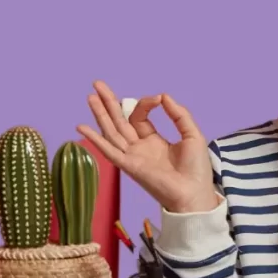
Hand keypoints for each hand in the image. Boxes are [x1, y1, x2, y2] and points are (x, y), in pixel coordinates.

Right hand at [76, 81, 217, 213]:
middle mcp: (139, 147)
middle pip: (119, 121)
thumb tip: (163, 96)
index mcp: (154, 140)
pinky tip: (81, 127)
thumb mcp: (192, 134)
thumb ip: (179, 115)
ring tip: (90, 96)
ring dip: (100, 114)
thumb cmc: (196, 168)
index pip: (140, 117)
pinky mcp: (129, 166)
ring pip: (112, 131)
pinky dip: (95, 139)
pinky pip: (109, 150)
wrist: (194, 192)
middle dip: (109, 103)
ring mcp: (132, 156)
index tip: (158, 99)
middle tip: (97, 84)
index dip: (145, 104)